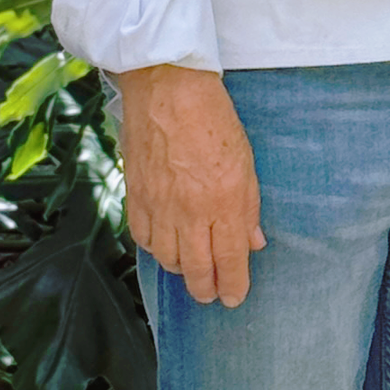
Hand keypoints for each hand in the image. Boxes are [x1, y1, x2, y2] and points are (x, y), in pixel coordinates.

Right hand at [119, 64, 266, 304]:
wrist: (167, 91)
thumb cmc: (213, 119)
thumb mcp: (246, 162)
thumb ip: (248, 208)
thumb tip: (253, 243)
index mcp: (223, 203)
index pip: (230, 260)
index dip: (233, 286)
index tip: (234, 298)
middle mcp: (189, 212)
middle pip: (195, 270)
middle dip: (205, 289)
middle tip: (211, 295)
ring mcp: (159, 207)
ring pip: (168, 260)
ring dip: (181, 270)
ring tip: (191, 269)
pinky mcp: (135, 197)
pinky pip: (143, 239)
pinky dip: (155, 249)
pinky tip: (165, 246)